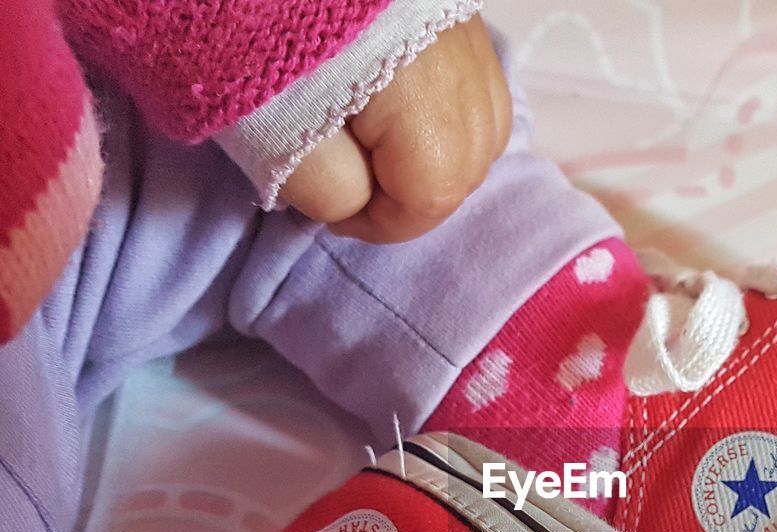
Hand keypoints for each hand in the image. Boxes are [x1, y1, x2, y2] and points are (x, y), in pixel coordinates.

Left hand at [279, 15, 512, 243]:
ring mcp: (466, 29)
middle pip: (468, 166)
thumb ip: (327, 187)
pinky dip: (448, 109)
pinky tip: (402, 102)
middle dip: (412, 191)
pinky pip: (477, 80)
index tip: (329, 213)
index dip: (378, 224)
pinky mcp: (453, 3)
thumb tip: (356, 201)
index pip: (430, 200)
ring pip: (485, 125)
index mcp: (426, 108)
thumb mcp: (270, 130)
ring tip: (376, 146)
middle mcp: (466, 69)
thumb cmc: (251, 23)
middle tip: (350, 182)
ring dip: (438, 153)